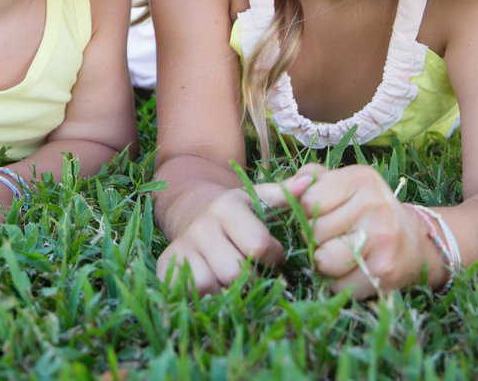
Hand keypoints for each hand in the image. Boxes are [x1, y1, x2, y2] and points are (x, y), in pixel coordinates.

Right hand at [156, 187, 285, 293]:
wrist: (190, 212)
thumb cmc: (235, 212)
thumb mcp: (255, 198)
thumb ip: (282, 194)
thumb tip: (310, 181)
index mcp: (226, 207)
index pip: (258, 246)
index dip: (272, 257)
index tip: (272, 255)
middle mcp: (201, 226)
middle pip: (236, 273)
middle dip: (251, 277)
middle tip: (252, 271)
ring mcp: (182, 247)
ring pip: (213, 286)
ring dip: (227, 289)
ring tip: (231, 277)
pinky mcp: (168, 266)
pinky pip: (192, 293)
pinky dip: (205, 296)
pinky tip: (213, 284)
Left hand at [253, 164, 430, 296]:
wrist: (416, 243)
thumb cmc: (369, 211)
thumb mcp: (344, 184)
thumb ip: (311, 180)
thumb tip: (287, 189)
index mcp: (360, 179)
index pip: (307, 200)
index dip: (307, 212)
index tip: (324, 215)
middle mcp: (373, 205)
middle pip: (312, 232)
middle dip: (316, 239)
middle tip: (336, 237)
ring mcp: (381, 239)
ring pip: (322, 260)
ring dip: (325, 264)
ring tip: (343, 254)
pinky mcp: (383, 272)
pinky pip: (338, 285)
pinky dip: (340, 283)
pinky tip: (356, 270)